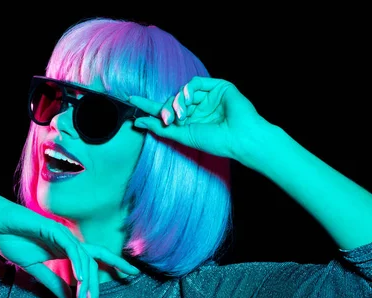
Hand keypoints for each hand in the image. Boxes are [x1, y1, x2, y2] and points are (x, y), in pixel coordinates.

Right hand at [0, 193, 139, 297]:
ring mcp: (63, 235)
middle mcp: (68, 242)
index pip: (92, 261)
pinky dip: (77, 263)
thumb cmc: (13, 240)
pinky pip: (71, 248)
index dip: (109, 269)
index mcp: (65, 250)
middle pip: (94, 260)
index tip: (123, 283)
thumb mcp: (34, 269)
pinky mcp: (55, 229)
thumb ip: (52, 282)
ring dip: (86, 280)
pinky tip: (79, 278)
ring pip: (84, 258)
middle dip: (97, 284)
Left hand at [129, 76, 270, 161]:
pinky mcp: (218, 87)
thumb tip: (139, 121)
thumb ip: (162, 128)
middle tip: (166, 119)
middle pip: (172, 100)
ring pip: (182, 92)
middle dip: (165, 108)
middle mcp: (198, 108)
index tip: (131, 101)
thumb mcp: (183, 136)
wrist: (241, 138)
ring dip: (176, 102)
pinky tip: (186, 100)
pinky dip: (187, 91)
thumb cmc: (216, 142)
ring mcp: (208, 97)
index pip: (166, 110)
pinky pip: (194, 83)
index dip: (148, 106)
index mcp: (191, 121)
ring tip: (180, 116)